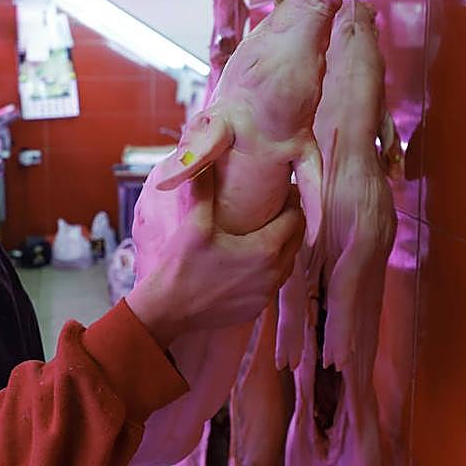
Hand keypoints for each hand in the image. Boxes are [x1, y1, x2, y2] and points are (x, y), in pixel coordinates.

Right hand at [126, 167, 304, 347]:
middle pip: (297, 240)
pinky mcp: (257, 308)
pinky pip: (273, 283)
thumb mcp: (195, 222)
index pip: (295, 218)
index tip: (285, 190)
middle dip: (291, 221)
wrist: (169, 309)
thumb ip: (204, 187)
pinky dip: (270, 268)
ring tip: (267, 230)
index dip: (292, 201)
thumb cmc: (182, 265)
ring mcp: (266, 294)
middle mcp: (273, 273)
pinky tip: (253, 259)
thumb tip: (203, 157)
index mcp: (265, 249)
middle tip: (279, 206)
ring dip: (283, 245)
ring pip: (288, 262)